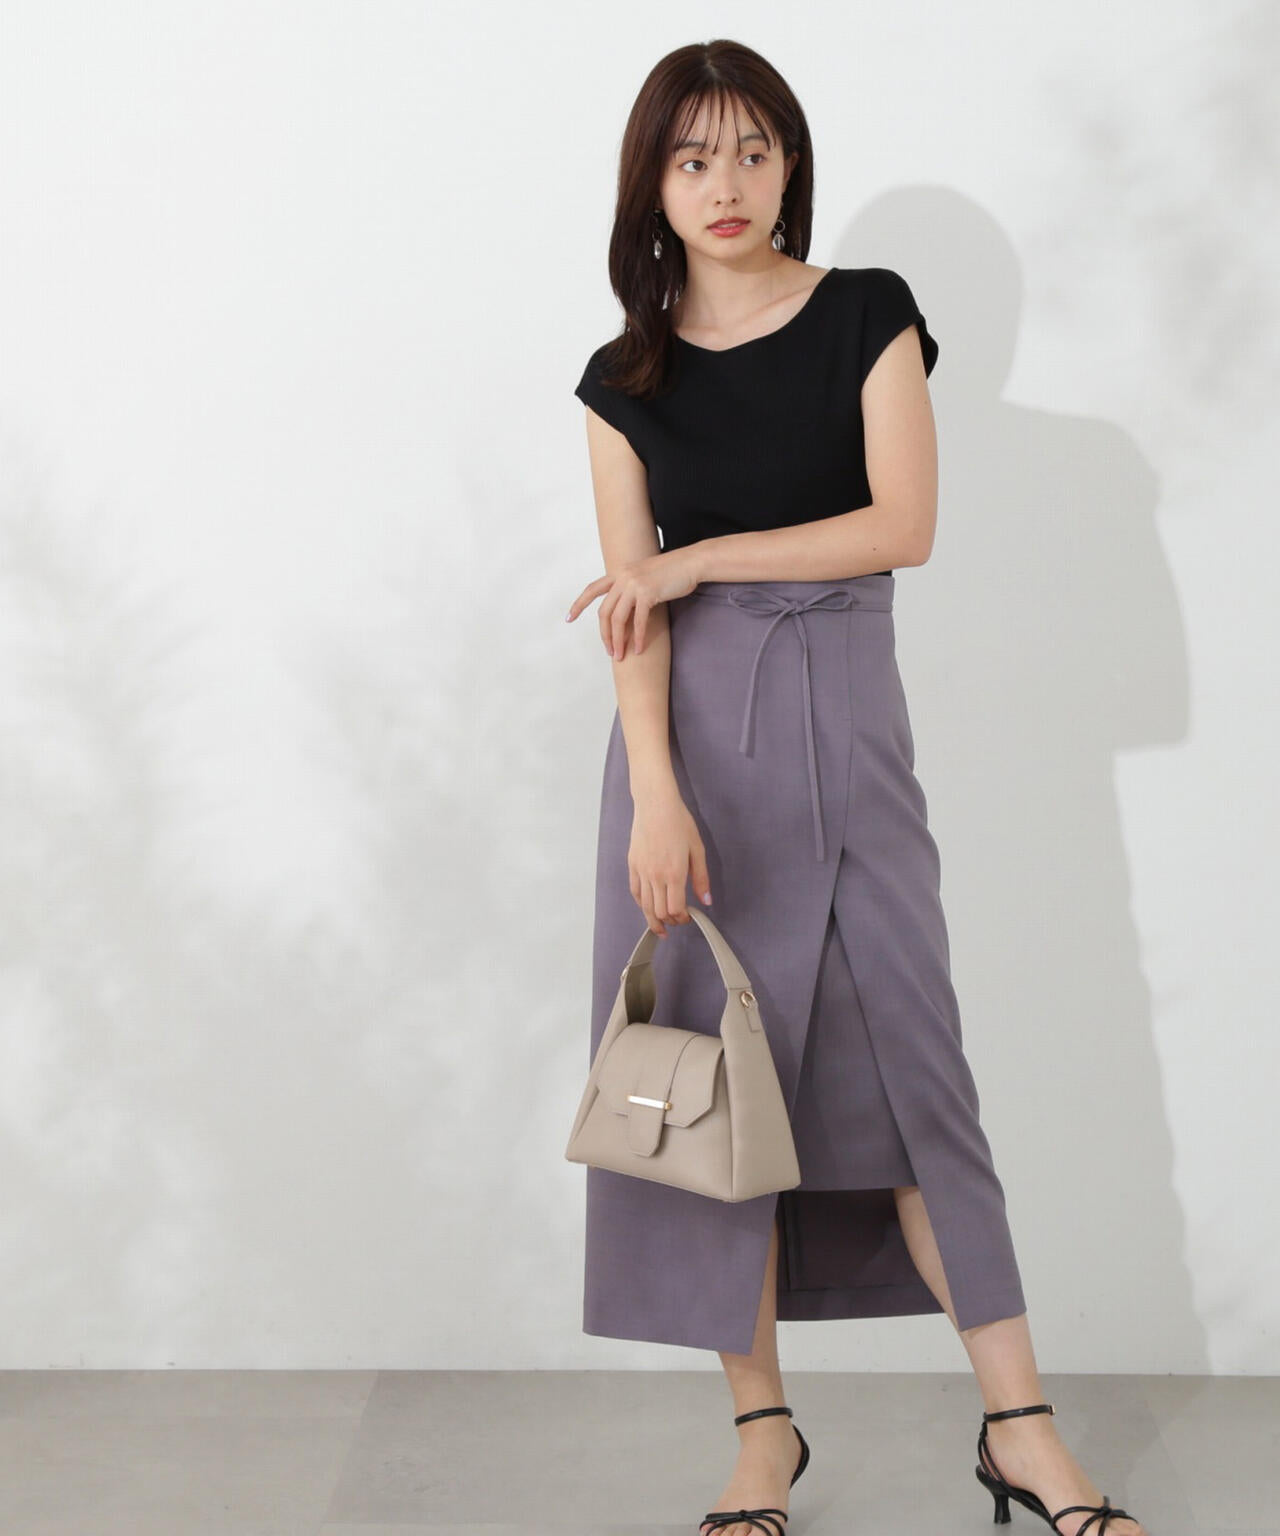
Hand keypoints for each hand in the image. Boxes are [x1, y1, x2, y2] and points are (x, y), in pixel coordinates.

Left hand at [566, 546, 702, 659]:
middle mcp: (623, 577)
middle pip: (604, 612)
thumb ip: (631, 589)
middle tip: (610, 652)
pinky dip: (637, 638)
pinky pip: (638, 621)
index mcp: (619, 573)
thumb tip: (625, 609)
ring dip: (618, 641)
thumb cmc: (671, 573)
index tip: (569, 618)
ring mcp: (634, 584)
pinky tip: (638, 649)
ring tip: (621, 656)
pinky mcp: (648, 593)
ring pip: (617, 619)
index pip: (592, 589)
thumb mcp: (645, 577)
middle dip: (604, 635)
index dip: (578, 604)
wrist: (691, 563)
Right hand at [629, 788, 712, 934]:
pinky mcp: (633, 864)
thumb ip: (701, 877)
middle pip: (659, 912)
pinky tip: (648, 907)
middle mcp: (655, 876)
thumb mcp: (697, 849)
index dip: (682, 918)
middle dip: (670, 921)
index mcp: (674, 873)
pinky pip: (635, 891)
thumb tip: (706, 900)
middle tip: (677, 921)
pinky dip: (642, 903)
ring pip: (645, 906)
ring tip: (660, 926)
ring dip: (653, 919)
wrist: (655, 804)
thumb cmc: (678, 822)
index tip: (688, 917)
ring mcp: (642, 871)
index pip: (675, 909)